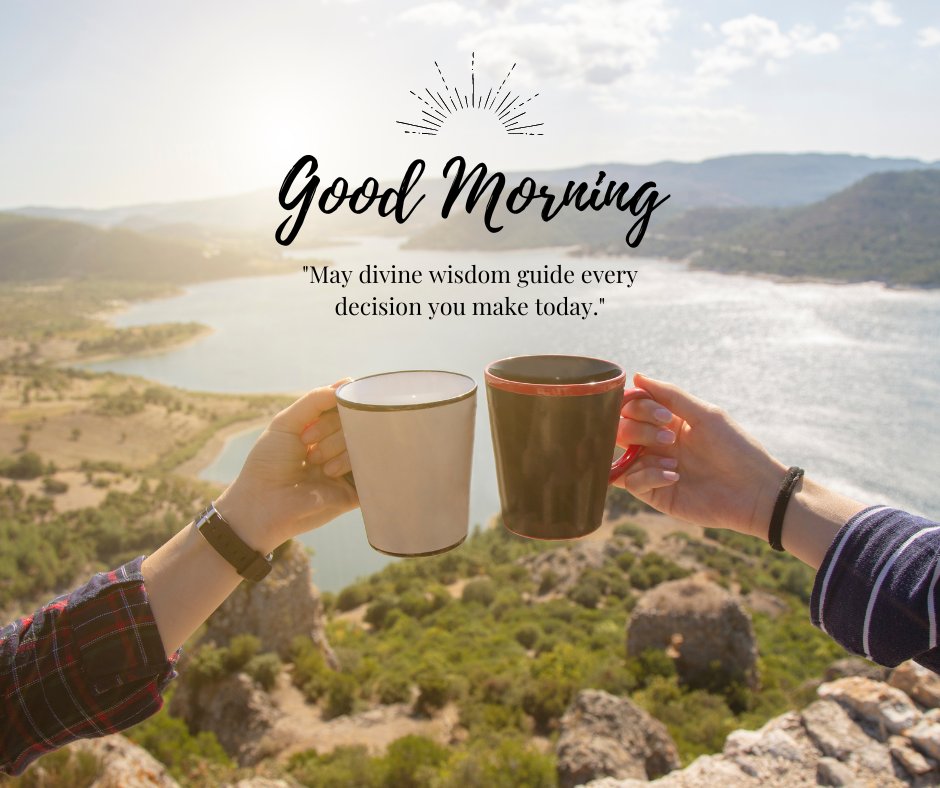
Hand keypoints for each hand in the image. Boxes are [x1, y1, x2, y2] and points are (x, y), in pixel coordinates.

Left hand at [214, 381, 357, 552]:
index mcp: (324, 430)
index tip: (306, 432)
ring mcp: (349, 468)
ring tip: (319, 469)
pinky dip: (357, 465)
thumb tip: (347, 382)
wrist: (261, 506)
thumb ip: (314, 400)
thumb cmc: (268, 464)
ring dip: (339, 451)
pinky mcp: (356, 492)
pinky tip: (332, 472)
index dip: (331, 413)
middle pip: (357, 423)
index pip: (344, 407)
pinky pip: (372, 471)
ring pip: (365, 444)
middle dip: (332, 432)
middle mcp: (339, 446)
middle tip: (308, 451)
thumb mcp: (286, 423)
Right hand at [614, 373, 787, 539]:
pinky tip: (675, 477)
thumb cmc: (735, 449)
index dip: (638, 406)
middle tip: (669, 437)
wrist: (755, 492)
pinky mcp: (656, 494)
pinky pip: (631, 481)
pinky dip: (648, 476)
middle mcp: (658, 444)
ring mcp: (655, 469)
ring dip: (643, 452)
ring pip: (621, 454)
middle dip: (639, 429)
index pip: (633, 407)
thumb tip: (636, 377)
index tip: (662, 414)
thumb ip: (670, 395)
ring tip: (674, 462)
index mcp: (668, 422)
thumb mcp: (705, 414)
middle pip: (623, 429)